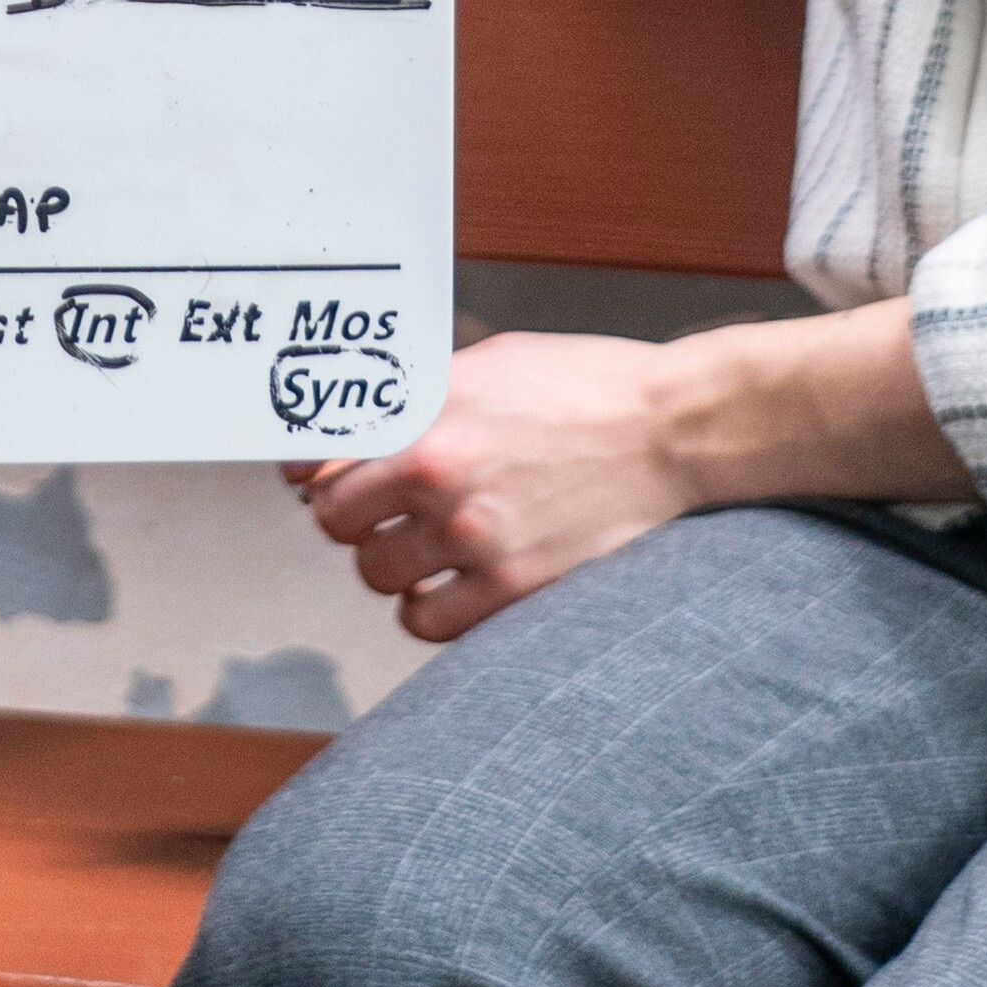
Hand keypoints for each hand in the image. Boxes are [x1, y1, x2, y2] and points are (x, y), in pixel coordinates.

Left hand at [294, 306, 970, 642]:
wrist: (675, 429)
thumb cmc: (587, 388)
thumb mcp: (489, 364)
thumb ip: (418, 398)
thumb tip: (355, 426)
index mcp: (429, 414)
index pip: (319, 460)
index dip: (311, 474)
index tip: (315, 481)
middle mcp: (440, 476)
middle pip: (338, 524)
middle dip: (352, 518)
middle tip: (379, 512)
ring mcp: (476, 537)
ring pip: (377, 577)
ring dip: (390, 565)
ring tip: (422, 548)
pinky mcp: (514, 585)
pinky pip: (429, 622)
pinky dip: (428, 609)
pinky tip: (450, 584)